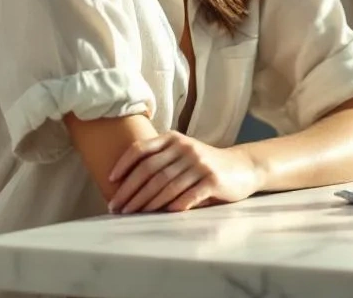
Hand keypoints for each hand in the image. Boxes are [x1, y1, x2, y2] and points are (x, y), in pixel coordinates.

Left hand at [107, 132, 261, 214]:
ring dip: (146, 202)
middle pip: (150, 171)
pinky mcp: (213, 180)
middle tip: (117, 206)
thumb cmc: (204, 165)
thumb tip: (125, 184)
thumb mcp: (182, 154)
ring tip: (133, 213)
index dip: (123, 164)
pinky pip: (188, 195)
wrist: (242, 167)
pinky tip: (162, 214)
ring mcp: (200, 163)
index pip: (142, 149)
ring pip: (166, 185)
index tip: (110, 180)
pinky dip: (174, 205)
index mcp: (174, 139)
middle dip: (130, 190)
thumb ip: (160, 160)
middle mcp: (185, 148)